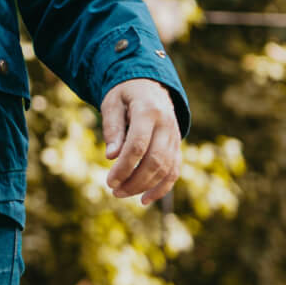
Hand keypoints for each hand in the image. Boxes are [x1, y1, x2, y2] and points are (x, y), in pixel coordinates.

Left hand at [101, 79, 181, 205]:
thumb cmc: (125, 94)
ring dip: (145, 186)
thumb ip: (112, 128)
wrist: (150, 85)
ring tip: (121, 193)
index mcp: (149, 111)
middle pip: (155, 160)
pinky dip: (162, 187)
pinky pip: (174, 170)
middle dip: (134, 180)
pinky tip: (144, 199)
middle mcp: (167, 125)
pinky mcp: (177, 146)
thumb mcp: (112, 103)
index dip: (124, 166)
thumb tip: (111, 157)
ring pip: (166, 168)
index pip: (138, 145)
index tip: (108, 181)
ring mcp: (175, 136)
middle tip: (113, 190)